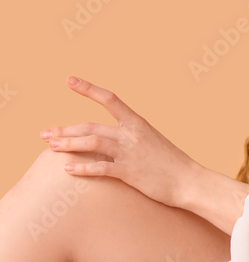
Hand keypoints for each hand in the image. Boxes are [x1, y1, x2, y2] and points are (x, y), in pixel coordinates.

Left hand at [40, 76, 200, 208]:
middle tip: (45, 134)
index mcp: (137, 123)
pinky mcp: (130, 172)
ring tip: (51, 147)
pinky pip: (101, 168)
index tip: (69, 80)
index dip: (88, 88)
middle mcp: (131, 133)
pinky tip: (68, 169)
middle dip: (65, 129)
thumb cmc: (170, 163)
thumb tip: (113, 137)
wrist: (189, 180)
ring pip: (92, 142)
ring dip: (68, 144)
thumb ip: (131, 136)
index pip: (110, 98)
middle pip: (91, 125)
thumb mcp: (152, 141)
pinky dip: (83, 167)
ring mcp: (130, 152)